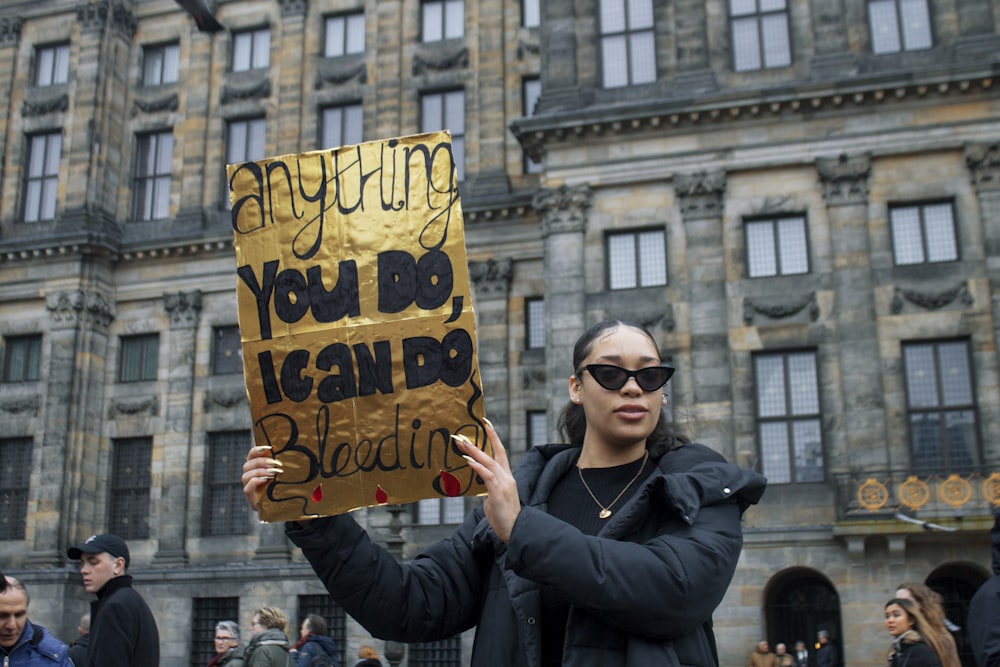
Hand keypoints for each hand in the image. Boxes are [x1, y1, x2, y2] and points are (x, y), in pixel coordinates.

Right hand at [241, 445, 281, 512]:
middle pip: (248, 464)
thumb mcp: (284, 473)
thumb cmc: (285, 486)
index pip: (251, 455)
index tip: (270, 448)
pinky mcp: (251, 498)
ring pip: (246, 475)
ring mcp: (249, 487)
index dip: (258, 450)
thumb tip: (290, 449)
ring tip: (274, 473)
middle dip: (262, 462)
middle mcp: (250, 476)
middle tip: (276, 463)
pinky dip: (255, 482)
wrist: (286, 506)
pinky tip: (266, 480)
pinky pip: (247, 488)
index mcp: (256, 467)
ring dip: (260, 471)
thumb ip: (282, 463)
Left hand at [453, 419, 519, 542]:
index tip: (486, 424)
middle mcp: (507, 477)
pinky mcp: (498, 492)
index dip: (494, 438)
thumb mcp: (494, 498)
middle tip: (471, 427)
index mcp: (507, 477)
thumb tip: (480, 483)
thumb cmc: (504, 517)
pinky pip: (486, 476)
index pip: (501, 452)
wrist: (514, 531)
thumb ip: (488, 487)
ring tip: (462, 442)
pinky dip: (477, 466)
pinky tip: (468, 461)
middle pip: (496, 452)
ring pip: (489, 462)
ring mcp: (504, 484)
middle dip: (485, 437)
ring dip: (474, 451)